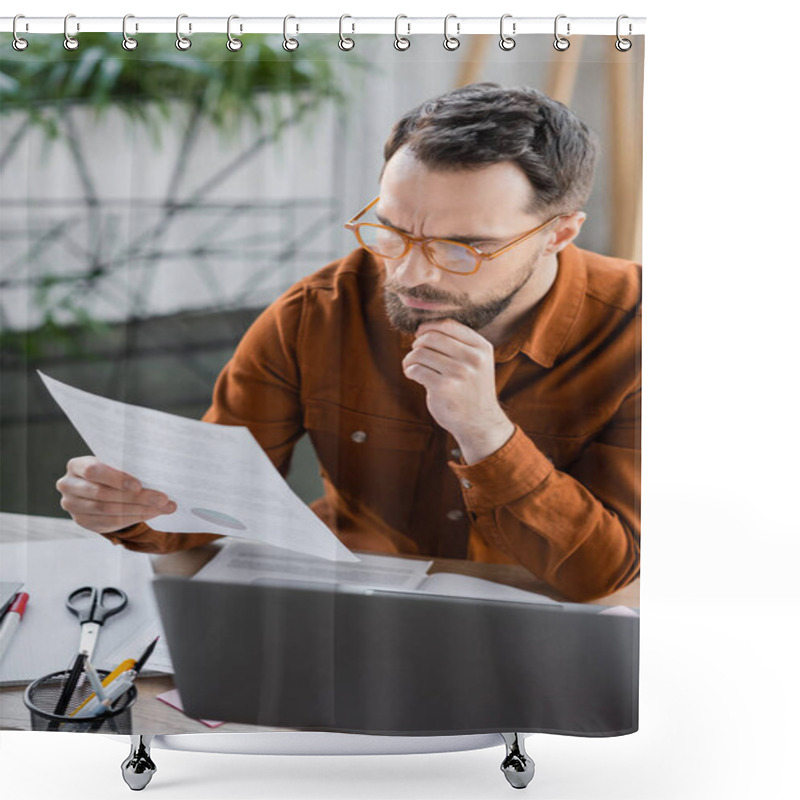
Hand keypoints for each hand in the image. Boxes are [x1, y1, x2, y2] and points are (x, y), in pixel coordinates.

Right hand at [56, 456, 176, 533]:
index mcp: (76, 465)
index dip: (116, 479)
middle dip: (137, 497)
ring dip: (140, 510)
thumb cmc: (111, 470)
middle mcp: (68, 485)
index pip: (93, 471)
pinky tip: (151, 513)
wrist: (98, 486)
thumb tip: (162, 474)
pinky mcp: (82, 521)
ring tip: (163, 507)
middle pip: (103, 494)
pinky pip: (110, 523)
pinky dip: (134, 518)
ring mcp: (72, 506)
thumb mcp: (115, 464)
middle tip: (163, 499)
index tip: (139, 485)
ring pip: (108, 510)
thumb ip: (129, 467)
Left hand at [402, 319, 514, 463]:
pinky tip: (412, 375)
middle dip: (417, 343)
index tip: (419, 334)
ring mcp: (459, 373)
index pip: (448, 325)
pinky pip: (416, 370)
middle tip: (415, 354)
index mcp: (481, 347)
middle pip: (431, 337)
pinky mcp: (443, 388)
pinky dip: (409, 371)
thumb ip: (459, 344)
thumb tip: (424, 328)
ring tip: (411, 366)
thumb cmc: (472, 389)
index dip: (428, 327)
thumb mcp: (477, 362)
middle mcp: (472, 358)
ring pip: (420, 353)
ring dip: (410, 359)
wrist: (479, 422)